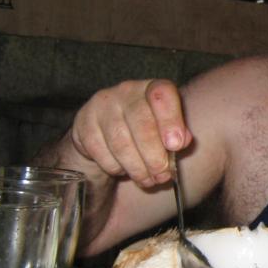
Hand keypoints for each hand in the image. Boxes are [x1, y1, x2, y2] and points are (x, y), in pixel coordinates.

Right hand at [70, 79, 192, 187]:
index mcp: (153, 88)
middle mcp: (127, 90)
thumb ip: (179, 134)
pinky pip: (100, 152)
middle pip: (141, 123)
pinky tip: (123, 170)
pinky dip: (115, 167)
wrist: (106, 133)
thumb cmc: (147, 131)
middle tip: (162, 176)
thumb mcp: (167, 129)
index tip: (176, 145)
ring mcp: (102, 105)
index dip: (170, 120)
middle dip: (154, 156)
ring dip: (137, 168)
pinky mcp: (83, 122)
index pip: (162, 94)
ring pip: (120, 142)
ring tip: (147, 180)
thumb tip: (184, 140)